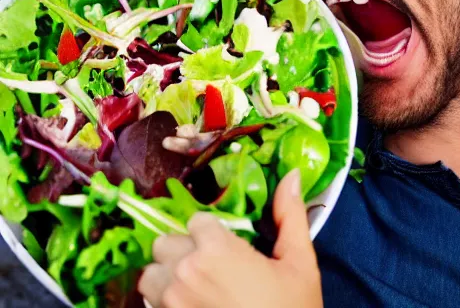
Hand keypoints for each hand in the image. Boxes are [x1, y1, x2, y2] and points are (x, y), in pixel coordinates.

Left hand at [138, 169, 322, 307]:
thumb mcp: (299, 265)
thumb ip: (290, 215)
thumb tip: (292, 176)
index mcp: (217, 250)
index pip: (196, 220)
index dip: (211, 231)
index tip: (227, 247)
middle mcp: (185, 272)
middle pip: (166, 242)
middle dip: (185, 249)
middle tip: (211, 268)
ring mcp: (170, 303)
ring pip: (151, 273)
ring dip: (167, 276)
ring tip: (196, 288)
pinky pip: (149, 301)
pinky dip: (163, 299)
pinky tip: (193, 305)